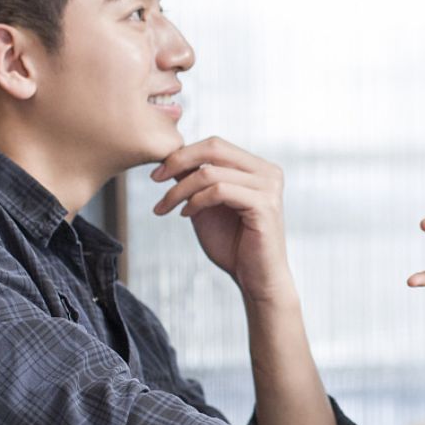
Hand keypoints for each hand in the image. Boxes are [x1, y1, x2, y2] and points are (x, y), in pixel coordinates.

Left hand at [151, 137, 290, 298]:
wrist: (255, 279)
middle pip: (215, 148)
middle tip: (155, 179)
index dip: (183, 154)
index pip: (215, 145)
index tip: (157, 173)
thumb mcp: (207, 206)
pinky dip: (196, 201)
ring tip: (167, 207)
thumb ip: (196, 181)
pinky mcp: (264, 205)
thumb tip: (170, 158)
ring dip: (180, 189)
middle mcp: (268, 172)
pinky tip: (186, 215)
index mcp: (258, 168)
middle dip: (179, 161)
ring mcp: (269, 187)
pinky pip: (219, 191)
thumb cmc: (233, 245)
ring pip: (211, 173)